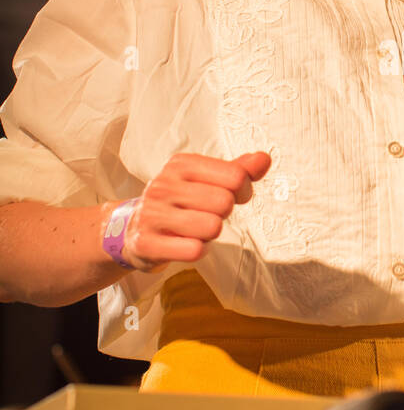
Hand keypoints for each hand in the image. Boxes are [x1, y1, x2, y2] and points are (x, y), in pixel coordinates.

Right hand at [118, 151, 271, 272]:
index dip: (243, 190)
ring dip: (210, 234)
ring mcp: (152, 214)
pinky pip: (193, 250)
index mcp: (181, 164)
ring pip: (211, 226)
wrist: (133, 230)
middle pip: (225, 202)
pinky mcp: (146, 243)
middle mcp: (163, 184)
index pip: (236, 176)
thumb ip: (237, 170)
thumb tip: (264, 159)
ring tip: (195, 230)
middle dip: (223, 213)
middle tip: (207, 215)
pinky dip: (197, 251)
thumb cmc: (179, 203)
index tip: (232, 195)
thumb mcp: (206, 180)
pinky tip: (184, 244)